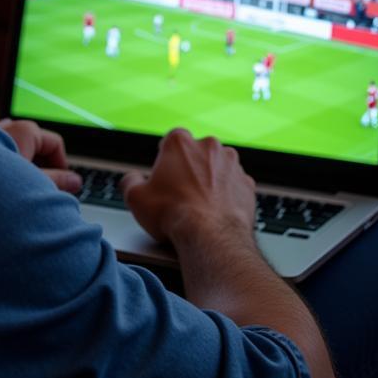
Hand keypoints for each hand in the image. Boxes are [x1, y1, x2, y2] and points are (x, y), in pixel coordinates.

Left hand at [0, 118, 79, 193]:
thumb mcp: (35, 182)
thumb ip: (58, 180)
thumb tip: (75, 181)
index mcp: (26, 130)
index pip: (55, 144)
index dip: (62, 165)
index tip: (61, 184)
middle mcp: (10, 127)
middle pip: (38, 146)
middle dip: (44, 167)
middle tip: (42, 189)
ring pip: (20, 149)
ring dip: (25, 167)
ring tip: (21, 187)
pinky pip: (2, 151)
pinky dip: (9, 165)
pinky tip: (4, 180)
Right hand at [120, 128, 255, 247]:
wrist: (210, 236)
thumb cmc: (173, 214)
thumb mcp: (135, 197)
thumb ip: (130, 181)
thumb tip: (132, 179)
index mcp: (179, 142)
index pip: (169, 142)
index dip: (164, 161)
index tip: (163, 177)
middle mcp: (209, 146)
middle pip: (195, 154)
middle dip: (189, 169)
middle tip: (179, 193)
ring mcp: (232, 164)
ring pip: (217, 168)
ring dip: (209, 180)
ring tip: (198, 205)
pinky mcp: (247, 184)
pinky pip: (234, 186)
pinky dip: (227, 195)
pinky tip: (215, 212)